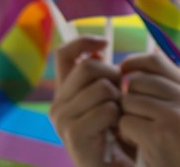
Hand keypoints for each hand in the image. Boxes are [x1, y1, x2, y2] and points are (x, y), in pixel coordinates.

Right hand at [49, 36, 133, 166]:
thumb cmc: (116, 138)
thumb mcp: (108, 102)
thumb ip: (100, 78)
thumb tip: (98, 49)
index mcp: (64, 94)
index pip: (64, 54)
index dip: (84, 41)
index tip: (106, 42)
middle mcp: (57, 105)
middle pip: (87, 66)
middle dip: (112, 74)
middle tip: (121, 93)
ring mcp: (63, 120)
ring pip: (101, 87)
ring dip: (119, 100)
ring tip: (120, 117)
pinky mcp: (73, 134)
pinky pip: (106, 110)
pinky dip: (119, 118)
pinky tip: (119, 132)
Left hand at [118, 52, 179, 166]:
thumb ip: (167, 86)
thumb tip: (140, 57)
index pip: (155, 60)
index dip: (133, 63)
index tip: (122, 73)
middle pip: (137, 81)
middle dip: (129, 99)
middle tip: (137, 119)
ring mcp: (176, 115)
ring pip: (128, 100)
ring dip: (127, 117)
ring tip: (140, 134)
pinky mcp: (160, 134)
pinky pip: (125, 121)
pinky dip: (126, 135)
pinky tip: (140, 145)